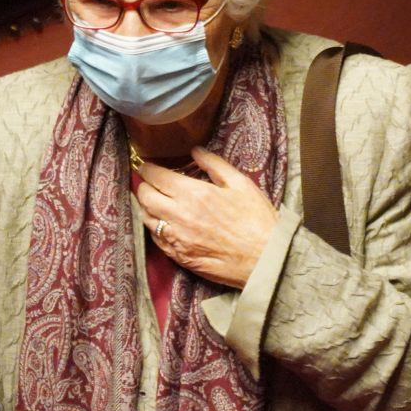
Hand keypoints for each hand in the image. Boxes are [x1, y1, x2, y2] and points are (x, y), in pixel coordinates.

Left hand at [136, 146, 277, 287]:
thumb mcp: (241, 183)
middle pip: (144, 196)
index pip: (155, 176)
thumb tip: (195, 151)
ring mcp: (176, 239)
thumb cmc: (258, 220)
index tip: (148, 165)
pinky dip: (155, 227)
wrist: (266, 259)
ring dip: (147, 206)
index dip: (147, 168)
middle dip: (143, 185)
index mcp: (193, 194)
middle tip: (150, 181)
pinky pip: (156, 239)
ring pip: (146, 218)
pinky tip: (164, 223)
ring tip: (155, 200)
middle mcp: (179, 216)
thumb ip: (214, 164)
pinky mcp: (179, 257)